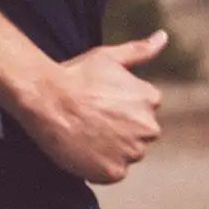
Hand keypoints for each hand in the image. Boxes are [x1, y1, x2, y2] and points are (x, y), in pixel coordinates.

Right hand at [15, 31, 166, 183]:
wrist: (45, 97)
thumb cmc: (74, 75)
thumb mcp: (108, 57)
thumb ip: (140, 50)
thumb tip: (163, 36)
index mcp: (151, 99)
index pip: (141, 112)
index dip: (116, 109)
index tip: (97, 104)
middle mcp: (148, 127)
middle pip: (136, 135)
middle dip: (118, 130)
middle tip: (88, 120)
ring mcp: (131, 152)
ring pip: (125, 154)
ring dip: (109, 149)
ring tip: (83, 134)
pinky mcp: (114, 171)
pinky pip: (111, 172)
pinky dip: (97, 165)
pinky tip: (80, 148)